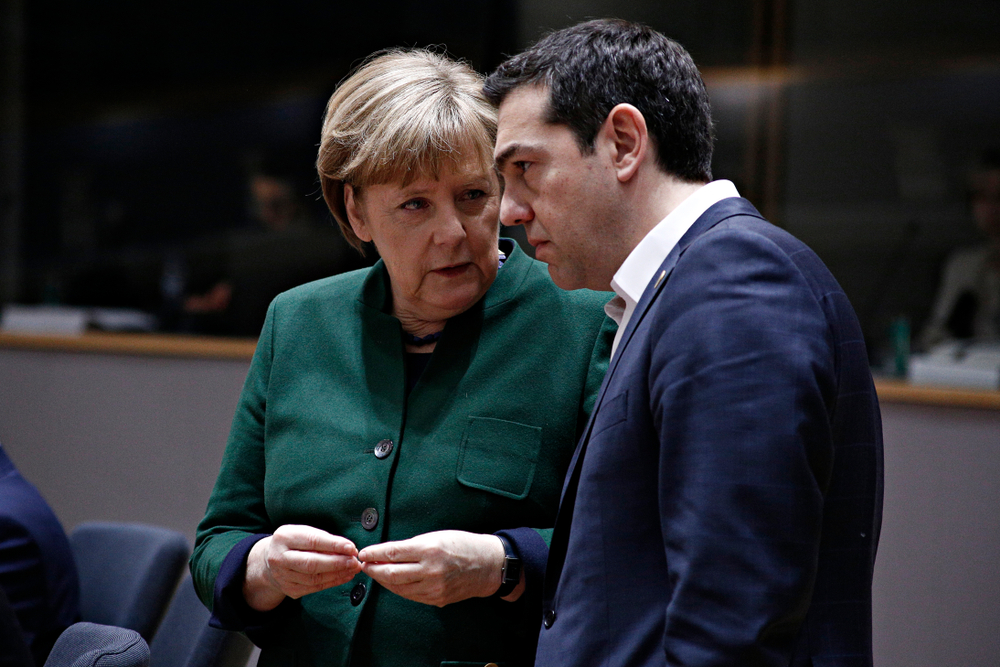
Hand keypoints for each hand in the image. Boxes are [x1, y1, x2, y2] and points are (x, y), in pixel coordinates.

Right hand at [243, 524, 360, 611]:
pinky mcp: (289, 589)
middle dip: (337, 562)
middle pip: (311, 563)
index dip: (334, 545)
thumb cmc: (294, 543)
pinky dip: (333, 582)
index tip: (351, 547)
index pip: (312, 541)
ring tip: (353, 568)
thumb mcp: (303, 533)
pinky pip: (314, 587)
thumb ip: (323, 539)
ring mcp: (283, 576)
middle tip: (354, 561)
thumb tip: (348, 549)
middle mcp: (279, 557)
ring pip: (314, 578)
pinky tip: (345, 576)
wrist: (269, 561)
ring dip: (338, 574)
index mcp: (284, 537)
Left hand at [358, 530, 518, 606]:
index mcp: (430, 550)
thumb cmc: (462, 545)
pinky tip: (392, 582)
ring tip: (375, 573)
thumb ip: (411, 546)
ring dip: (383, 580)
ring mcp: (434, 588)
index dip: (374, 553)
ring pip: (398, 587)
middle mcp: (431, 571)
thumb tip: (386, 553)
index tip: (363, 553)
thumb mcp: (436, 537)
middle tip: (364, 565)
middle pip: (391, 574)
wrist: (487, 565)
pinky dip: (398, 588)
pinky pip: (410, 595)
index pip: (393, 553)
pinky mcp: (437, 599)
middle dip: (373, 569)